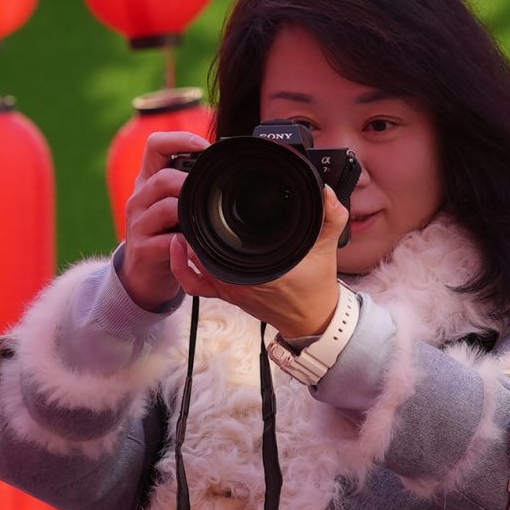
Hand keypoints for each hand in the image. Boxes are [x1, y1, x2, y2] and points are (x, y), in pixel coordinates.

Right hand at [118, 129, 212, 309]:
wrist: (143, 274)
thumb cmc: (166, 234)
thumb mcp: (174, 206)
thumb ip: (191, 187)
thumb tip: (227, 168)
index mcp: (148, 181)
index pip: (155, 145)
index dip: (179, 139)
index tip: (205, 146)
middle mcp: (139, 198)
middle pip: (162, 178)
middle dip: (190, 183)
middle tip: (209, 192)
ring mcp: (138, 223)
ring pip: (165, 207)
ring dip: (189, 212)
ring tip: (204, 219)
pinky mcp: (142, 248)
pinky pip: (167, 241)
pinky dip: (186, 242)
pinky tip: (195, 244)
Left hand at [170, 184, 348, 339]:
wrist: (312, 318)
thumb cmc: (316, 285)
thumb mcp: (327, 246)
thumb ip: (331, 215)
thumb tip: (326, 191)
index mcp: (259, 269)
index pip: (221, 240)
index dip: (209, 218)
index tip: (205, 198)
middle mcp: (238, 280)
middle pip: (201, 247)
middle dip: (195, 223)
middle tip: (192, 200)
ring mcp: (228, 288)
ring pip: (192, 263)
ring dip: (186, 242)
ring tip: (185, 217)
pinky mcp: (226, 294)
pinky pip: (194, 283)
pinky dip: (181, 267)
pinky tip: (178, 247)